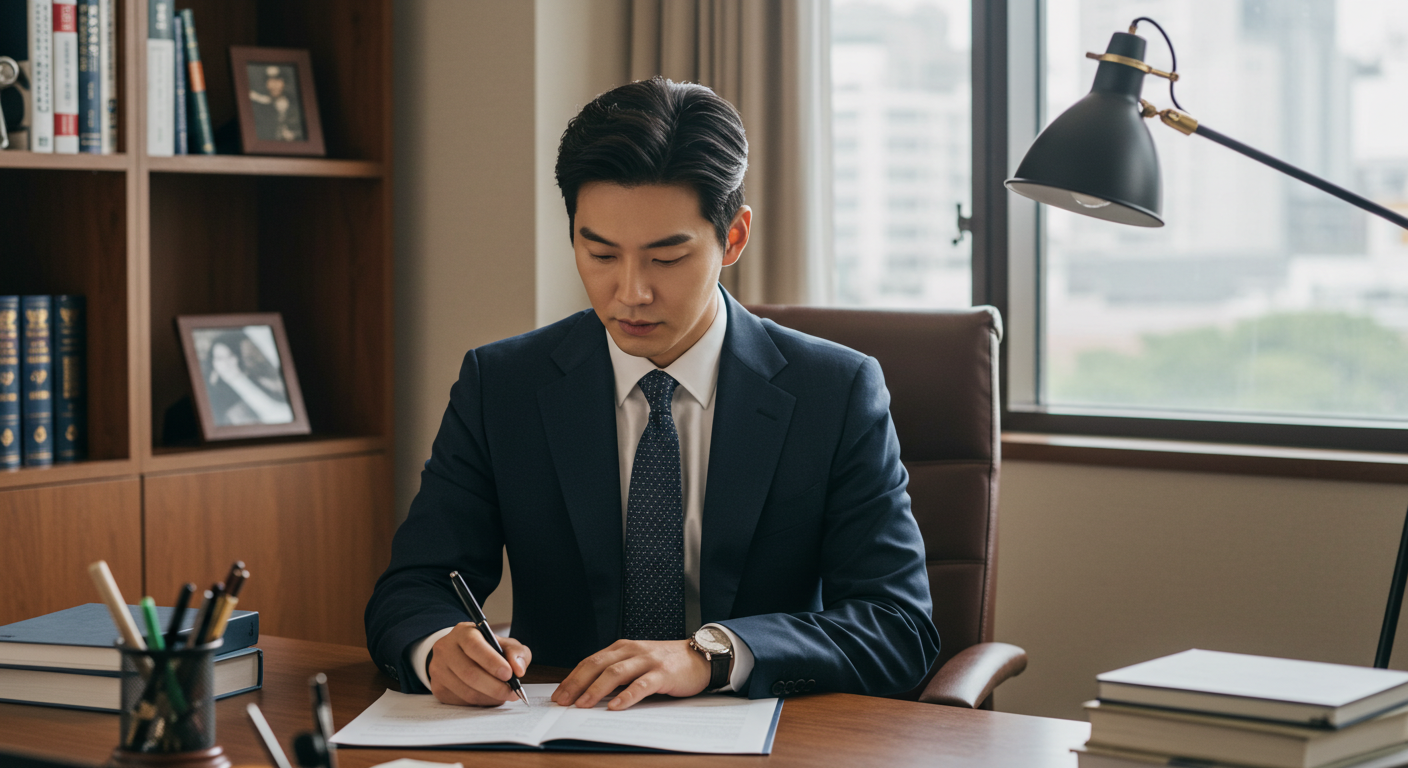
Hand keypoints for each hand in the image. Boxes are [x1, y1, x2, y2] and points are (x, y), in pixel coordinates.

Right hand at [427, 622, 531, 706]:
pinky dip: (481, 703)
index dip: (492, 662)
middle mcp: (446, 649)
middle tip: (512, 692)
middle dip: (495, 686)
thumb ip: (516, 653)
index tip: (509, 674)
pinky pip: (461, 702)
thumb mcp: (504, 644)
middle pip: (469, 673)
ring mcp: (438, 669)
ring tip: (504, 695)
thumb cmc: (486, 649)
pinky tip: (490, 697)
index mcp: (463, 632)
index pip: (474, 646)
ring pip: (466, 691)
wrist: (460, 654)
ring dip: (490, 697)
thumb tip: (518, 669)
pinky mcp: (438, 688)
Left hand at [552, 639, 710, 710]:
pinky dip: (627, 696)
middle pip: (597, 665)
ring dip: (596, 690)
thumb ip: (617, 672)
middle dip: (577, 684)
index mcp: (622, 648)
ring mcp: (648, 661)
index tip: (558, 694)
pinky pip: (642, 685)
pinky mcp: (663, 673)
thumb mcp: (637, 662)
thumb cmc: (666, 663)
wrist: (700, 656)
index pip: (590, 661)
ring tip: (582, 705)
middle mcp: (632, 651)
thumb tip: (588, 692)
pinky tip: (616, 706)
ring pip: (616, 673)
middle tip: (563, 702)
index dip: (572, 678)